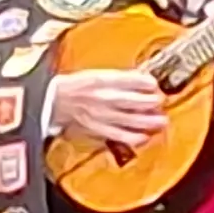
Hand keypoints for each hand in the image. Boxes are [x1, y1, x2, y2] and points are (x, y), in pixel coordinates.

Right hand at [46, 69, 170, 150]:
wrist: (52, 102)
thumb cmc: (74, 87)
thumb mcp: (95, 74)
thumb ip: (117, 79)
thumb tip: (140, 80)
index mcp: (101, 80)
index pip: (128, 80)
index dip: (145, 82)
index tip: (154, 84)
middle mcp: (103, 98)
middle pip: (133, 101)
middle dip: (150, 102)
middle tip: (160, 102)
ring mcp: (101, 115)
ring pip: (130, 120)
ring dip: (148, 121)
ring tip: (161, 121)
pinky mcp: (98, 129)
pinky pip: (119, 135)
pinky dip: (134, 137)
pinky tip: (144, 137)